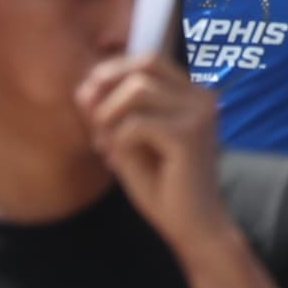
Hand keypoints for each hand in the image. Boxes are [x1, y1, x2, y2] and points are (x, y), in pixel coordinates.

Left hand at [76, 51, 233, 258]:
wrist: (192, 227)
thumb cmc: (162, 186)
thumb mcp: (130, 140)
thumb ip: (113, 111)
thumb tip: (85, 86)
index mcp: (192, 95)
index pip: (149, 60)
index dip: (113, 70)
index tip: (89, 99)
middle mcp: (201, 97)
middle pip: (144, 65)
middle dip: (108, 86)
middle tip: (90, 119)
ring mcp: (199, 114)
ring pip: (137, 89)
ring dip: (109, 115)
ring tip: (103, 145)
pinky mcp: (189, 136)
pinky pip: (136, 124)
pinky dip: (118, 140)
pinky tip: (115, 162)